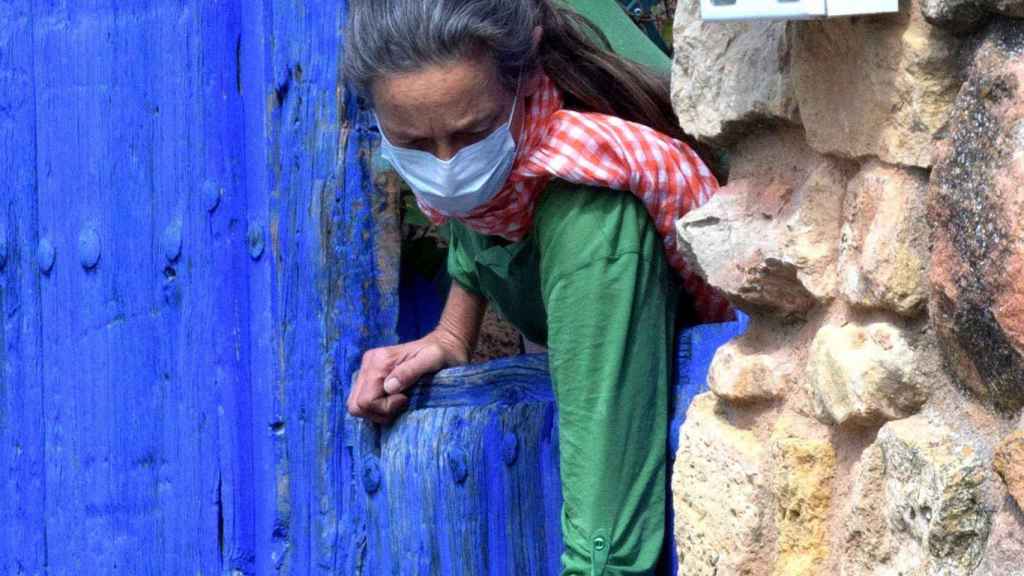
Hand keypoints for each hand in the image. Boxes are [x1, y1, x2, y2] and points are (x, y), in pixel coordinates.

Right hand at [347, 329, 470, 423]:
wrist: (444, 344)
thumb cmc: (441, 354)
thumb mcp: (431, 360)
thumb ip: (410, 372)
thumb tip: (389, 387)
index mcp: (379, 361)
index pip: (365, 400)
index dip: (385, 407)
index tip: (405, 399)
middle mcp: (368, 363)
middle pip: (356, 405)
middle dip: (378, 412)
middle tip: (401, 403)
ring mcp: (367, 369)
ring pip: (357, 405)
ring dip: (378, 410)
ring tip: (400, 401)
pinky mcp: (371, 375)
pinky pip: (363, 400)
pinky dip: (378, 406)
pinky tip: (394, 399)